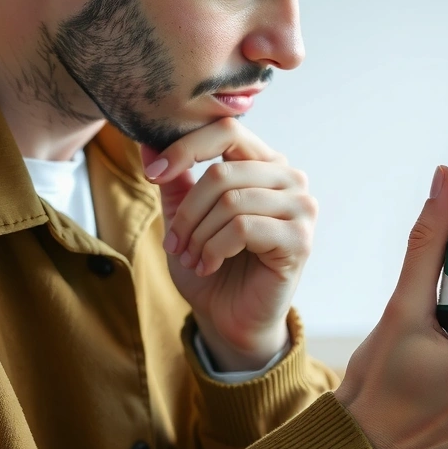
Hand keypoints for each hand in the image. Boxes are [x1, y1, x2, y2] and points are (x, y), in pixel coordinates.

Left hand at [140, 118, 317, 371]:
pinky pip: (243, 228)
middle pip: (222, 172)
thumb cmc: (212, 264)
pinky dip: (214, 249)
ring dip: (199, 235)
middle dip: (187, 211)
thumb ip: (174, 179)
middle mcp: (288, 178)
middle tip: (175, 242)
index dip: (185, 148)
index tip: (152, 174)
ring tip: (192, 257)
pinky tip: (209, 264)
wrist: (230, 317)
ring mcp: (300, 207)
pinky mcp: (300, 239)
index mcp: (263, 163)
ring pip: (231, 201)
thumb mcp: (184, 217)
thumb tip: (147, 140)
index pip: (226, 131)